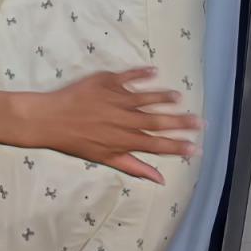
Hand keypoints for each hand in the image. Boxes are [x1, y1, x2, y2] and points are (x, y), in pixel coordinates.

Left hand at [12, 67, 200, 183]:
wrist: (50, 119)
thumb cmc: (76, 141)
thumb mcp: (105, 159)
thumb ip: (134, 166)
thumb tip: (160, 180)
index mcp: (124, 140)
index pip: (158, 145)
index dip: (178, 147)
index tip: (197, 148)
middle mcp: (124, 119)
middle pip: (158, 121)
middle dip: (181, 122)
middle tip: (201, 121)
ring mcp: (116, 99)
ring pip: (147, 98)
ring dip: (165, 97)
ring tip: (179, 97)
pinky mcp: (106, 82)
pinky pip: (128, 76)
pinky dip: (142, 73)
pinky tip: (154, 71)